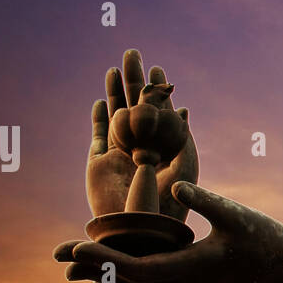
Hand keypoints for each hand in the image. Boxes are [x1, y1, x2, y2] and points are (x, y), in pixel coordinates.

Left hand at [55, 183, 282, 282]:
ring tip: (70, 270)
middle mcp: (182, 282)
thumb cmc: (264, 236)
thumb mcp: (236, 213)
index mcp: (190, 267)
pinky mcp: (187, 281)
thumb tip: (177, 183)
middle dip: (92, 267)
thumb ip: (205, 199)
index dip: (106, 257)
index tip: (78, 246)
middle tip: (57, 256)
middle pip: (128, 280)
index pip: (138, 267)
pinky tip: (103, 282)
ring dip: (102, 276)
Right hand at [86, 49, 197, 218]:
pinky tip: (101, 100)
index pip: (159, 110)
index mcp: (163, 146)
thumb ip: (182, 138)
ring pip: (116, 116)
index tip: (158, 68)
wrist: (140, 228)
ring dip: (115, 92)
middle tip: (133, 53)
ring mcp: (119, 154)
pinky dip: (99, 117)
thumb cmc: (169, 203)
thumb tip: (182, 110)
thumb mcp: (184, 167)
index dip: (157, 90)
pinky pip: (98, 135)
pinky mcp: (99, 163)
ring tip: (114, 69)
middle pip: (135, 106)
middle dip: (134, 80)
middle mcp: (141, 147)